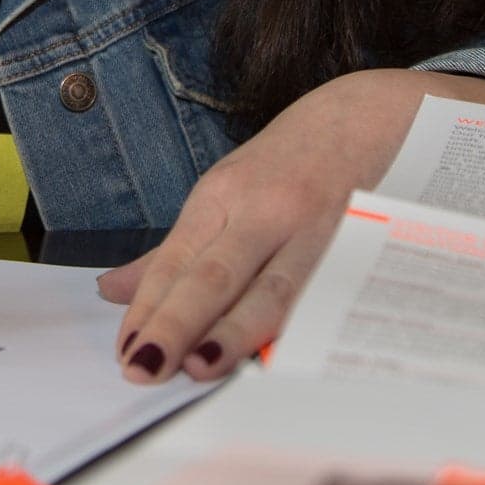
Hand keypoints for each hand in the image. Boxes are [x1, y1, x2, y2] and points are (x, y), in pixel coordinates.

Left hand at [96, 69, 484, 382]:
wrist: (373, 115)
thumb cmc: (289, 163)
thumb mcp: (223, 193)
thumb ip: (171, 252)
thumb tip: (112, 292)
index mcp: (224, 196)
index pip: (177, 261)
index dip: (149, 308)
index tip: (124, 351)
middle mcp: (264, 211)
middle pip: (214, 275)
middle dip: (176, 323)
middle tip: (142, 367)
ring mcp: (312, 231)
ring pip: (271, 291)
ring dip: (234, 333)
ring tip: (199, 368)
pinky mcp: (356, 248)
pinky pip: (324, 298)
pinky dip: (301, 331)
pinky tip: (280, 360)